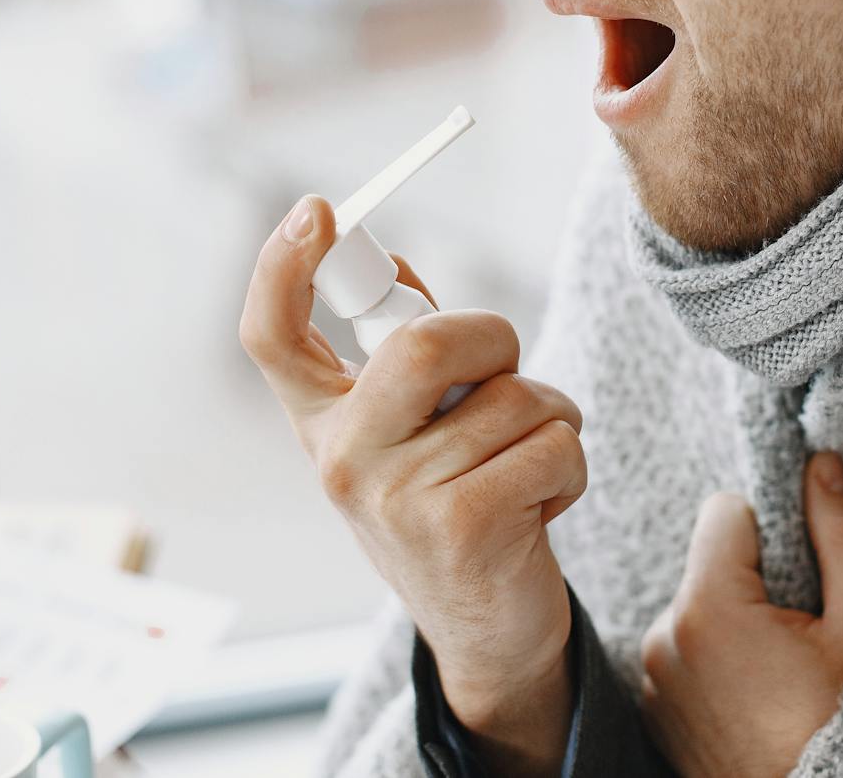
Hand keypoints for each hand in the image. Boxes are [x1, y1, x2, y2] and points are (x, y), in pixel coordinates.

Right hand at [239, 195, 587, 776]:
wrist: (489, 632)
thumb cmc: (457, 505)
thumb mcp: (414, 431)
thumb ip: (406, 355)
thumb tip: (394, 264)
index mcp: (322, 424)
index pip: (272, 337)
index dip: (283, 267)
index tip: (317, 211)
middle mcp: (341, 460)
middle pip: (425, 343)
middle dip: (495, 338)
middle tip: (506, 371)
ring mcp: (397, 498)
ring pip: (516, 396)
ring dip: (550, 419)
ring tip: (523, 468)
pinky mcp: (464, 529)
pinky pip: (553, 443)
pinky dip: (570, 466)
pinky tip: (539, 506)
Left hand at [638, 453, 842, 777]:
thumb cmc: (830, 725)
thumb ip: (838, 538)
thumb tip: (822, 464)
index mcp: (710, 607)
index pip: (726, 510)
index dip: (768, 529)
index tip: (796, 571)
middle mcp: (666, 633)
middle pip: (711, 559)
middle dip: (751, 578)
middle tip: (791, 630)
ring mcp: (653, 669)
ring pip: (696, 602)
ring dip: (730, 618)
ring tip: (771, 668)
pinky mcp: (650, 695)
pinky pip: (681, 644)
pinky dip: (711, 654)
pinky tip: (746, 689)